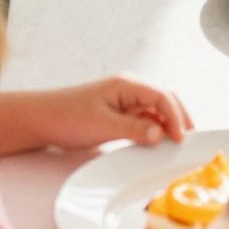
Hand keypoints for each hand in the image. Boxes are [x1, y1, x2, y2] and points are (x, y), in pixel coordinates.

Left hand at [37, 77, 193, 150]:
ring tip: (176, 144)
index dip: (176, 117)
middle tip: (187, 141)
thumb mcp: (102, 125)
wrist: (41, 120)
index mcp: (126, 85)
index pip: (162, 96)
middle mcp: (129, 89)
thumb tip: (160, 134)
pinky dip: (155, 130)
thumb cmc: (67, 117)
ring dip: (167, 124)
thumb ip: (133, 128)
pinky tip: (157, 143)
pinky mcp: (120, 114)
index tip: (180, 138)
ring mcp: (125, 101)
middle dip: (179, 118)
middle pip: (165, 99)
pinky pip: (145, 119)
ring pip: (156, 110)